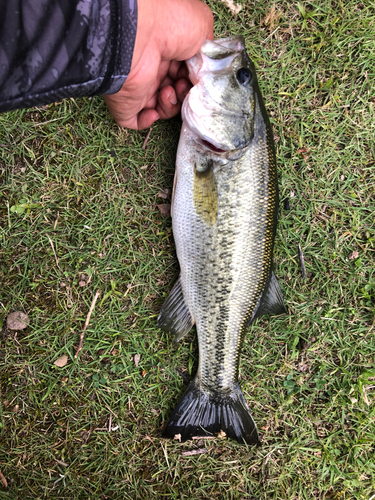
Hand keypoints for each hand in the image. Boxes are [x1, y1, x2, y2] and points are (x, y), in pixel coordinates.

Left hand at [104, 0, 213, 129]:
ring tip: (168, 91)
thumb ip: (208, 51)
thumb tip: (204, 71)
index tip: (198, 79)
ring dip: (170, 106)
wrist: (140, 33)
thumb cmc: (171, 23)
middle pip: (175, 92)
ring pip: (160, 108)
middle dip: (184, 94)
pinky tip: (153, 111)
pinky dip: (147, 121)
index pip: (185, 75)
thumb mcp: (202, 27)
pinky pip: (135, 121)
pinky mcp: (126, 102)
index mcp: (168, 51)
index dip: (194, 81)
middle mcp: (153, 68)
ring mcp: (139, 86)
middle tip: (183, 85)